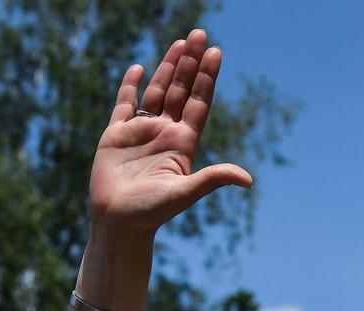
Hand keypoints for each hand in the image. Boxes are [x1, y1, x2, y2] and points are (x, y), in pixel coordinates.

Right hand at [89, 28, 250, 236]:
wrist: (119, 223)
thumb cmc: (152, 212)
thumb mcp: (186, 193)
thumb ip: (213, 178)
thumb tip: (247, 179)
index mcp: (182, 143)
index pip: (198, 102)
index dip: (208, 78)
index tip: (217, 53)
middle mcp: (165, 133)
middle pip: (180, 90)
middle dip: (191, 63)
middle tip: (201, 34)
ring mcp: (141, 132)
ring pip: (156, 92)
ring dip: (168, 67)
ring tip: (181, 43)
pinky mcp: (115, 135)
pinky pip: (124, 105)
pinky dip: (130, 86)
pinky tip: (138, 68)